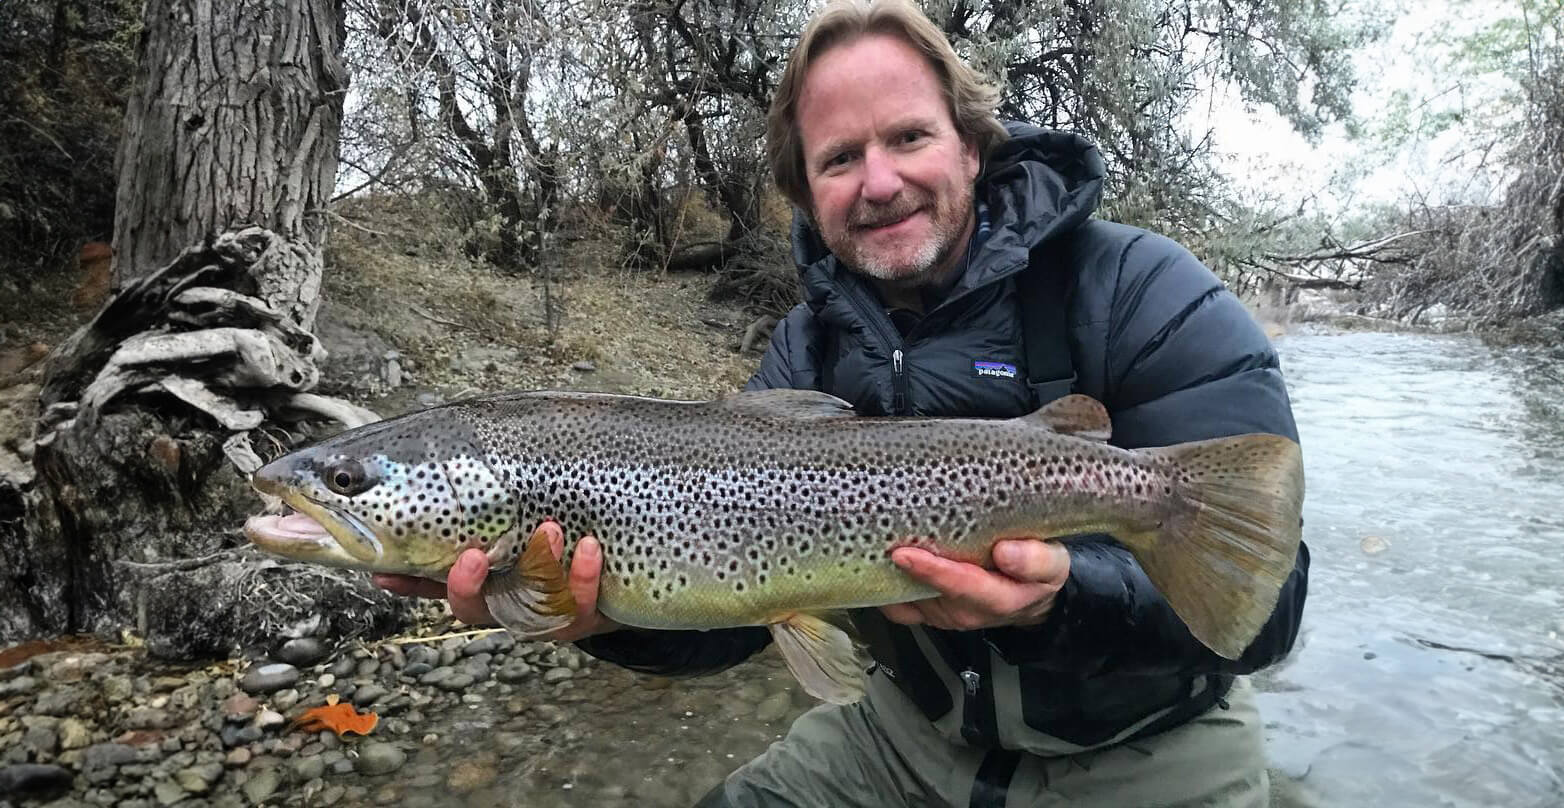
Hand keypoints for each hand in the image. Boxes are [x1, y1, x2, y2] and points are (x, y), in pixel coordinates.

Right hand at [371, 521, 621, 641]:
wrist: (626, 565)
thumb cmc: (561, 530)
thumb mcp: (517, 517)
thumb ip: (478, 512)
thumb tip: (414, 493)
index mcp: (483, 580)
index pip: (435, 586)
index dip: (409, 584)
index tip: (387, 573)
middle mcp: (508, 603)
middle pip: (473, 610)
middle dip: (467, 587)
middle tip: (472, 556)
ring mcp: (545, 614)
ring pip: (530, 610)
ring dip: (537, 571)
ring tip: (549, 528)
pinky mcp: (586, 615)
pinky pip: (580, 607)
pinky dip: (582, 578)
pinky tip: (589, 547)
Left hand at [879, 539, 1069, 630]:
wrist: (1030, 596)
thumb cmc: (1037, 575)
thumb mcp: (1053, 564)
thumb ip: (1036, 560)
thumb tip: (1006, 552)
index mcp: (999, 599)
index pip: (962, 586)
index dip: (934, 571)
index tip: (907, 554)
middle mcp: (967, 611)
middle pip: (928, 593)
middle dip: (903, 570)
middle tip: (882, 540)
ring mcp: (944, 614)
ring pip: (909, 600)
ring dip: (891, 577)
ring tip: (875, 544)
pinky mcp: (930, 612)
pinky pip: (900, 607)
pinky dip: (886, 589)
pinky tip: (878, 564)